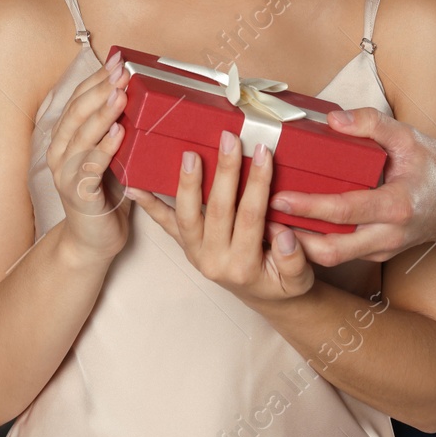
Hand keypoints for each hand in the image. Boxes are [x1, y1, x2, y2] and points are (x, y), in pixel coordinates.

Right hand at [46, 51, 134, 262]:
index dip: (97, 78)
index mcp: (65, 138)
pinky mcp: (78, 193)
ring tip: (121, 93)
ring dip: (102, 112)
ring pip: (82, 135)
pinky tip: (119, 132)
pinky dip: (104, 147)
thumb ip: (119, 130)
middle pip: (78, 112)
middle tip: (123, 71)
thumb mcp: (114, 156)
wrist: (94, 242)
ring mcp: (65, 173)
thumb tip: (143, 97)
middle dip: (101, 88)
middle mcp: (59, 152)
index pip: (78, 100)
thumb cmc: (108, 195)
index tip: (118, 60)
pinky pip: (91, 166)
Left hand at [127, 130, 314, 304]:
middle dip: (225, 172)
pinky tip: (135, 186)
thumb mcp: (300, 281)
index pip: (251, 216)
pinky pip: (165, 225)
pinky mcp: (185, 246)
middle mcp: (213, 260)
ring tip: (190, 154)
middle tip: (229, 139)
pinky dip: (150, 204)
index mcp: (244, 266)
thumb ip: (293, 260)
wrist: (263, 297)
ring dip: (187, 183)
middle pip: (217, 210)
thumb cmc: (282, 284)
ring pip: (186, 215)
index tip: (264, 152)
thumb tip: (283, 235)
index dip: (257, 183)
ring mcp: (195, 253)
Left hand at [271, 108, 435, 265]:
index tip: (279, 196)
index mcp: (397, 206)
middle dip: (293, 238)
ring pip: (332, 258)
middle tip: (261, 218)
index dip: (310, 206)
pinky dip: (313, 244)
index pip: (346, 210)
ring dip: (299, 245)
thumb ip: (372, 124)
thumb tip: (333, 120)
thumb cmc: (435, 169)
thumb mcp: (410, 137)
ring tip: (268, 224)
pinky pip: (340, 254)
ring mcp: (382, 248)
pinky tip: (292, 227)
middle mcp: (388, 234)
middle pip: (332, 250)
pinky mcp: (376, 252)